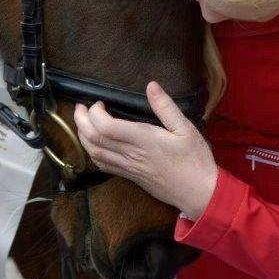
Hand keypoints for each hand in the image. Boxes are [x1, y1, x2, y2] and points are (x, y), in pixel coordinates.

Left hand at [73, 81, 217, 220]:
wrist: (198, 193)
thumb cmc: (195, 159)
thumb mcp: (186, 129)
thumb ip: (166, 107)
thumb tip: (151, 85)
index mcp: (144, 140)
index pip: (106, 127)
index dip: (95, 113)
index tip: (100, 102)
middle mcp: (131, 154)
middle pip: (95, 139)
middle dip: (81, 122)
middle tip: (80, 107)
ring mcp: (129, 168)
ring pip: (95, 153)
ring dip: (83, 137)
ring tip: (82, 122)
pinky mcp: (130, 177)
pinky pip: (103, 166)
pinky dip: (92, 153)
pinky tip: (94, 145)